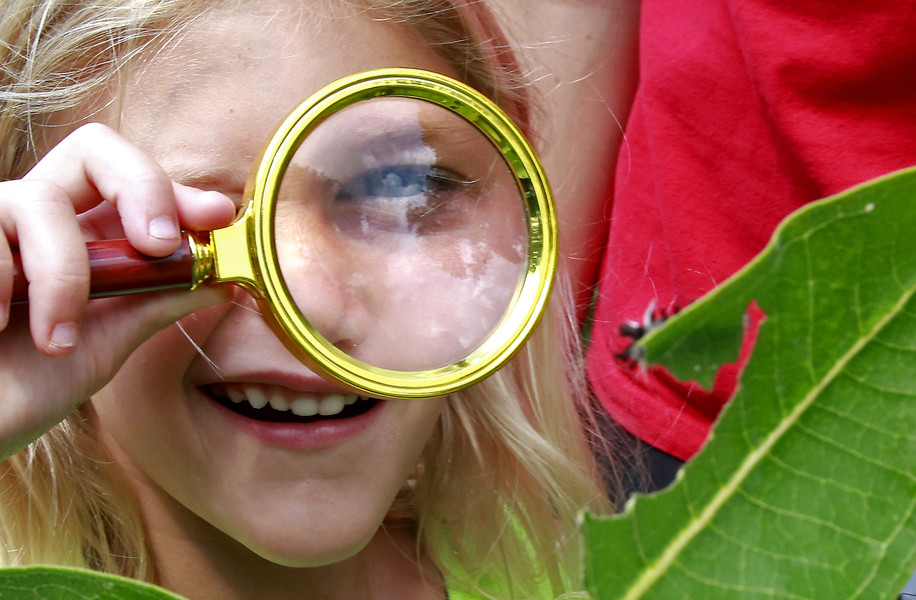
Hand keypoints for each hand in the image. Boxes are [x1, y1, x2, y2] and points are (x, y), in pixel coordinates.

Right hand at [0, 123, 235, 458]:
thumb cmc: (17, 389)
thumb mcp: (102, 345)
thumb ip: (155, 304)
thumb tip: (226, 279)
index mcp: (81, 236)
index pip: (131, 180)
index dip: (175, 189)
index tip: (216, 215)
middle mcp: (35, 218)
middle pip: (94, 150)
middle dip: (141, 187)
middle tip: (159, 244)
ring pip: (40, 200)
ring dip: (63, 275)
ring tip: (56, 341)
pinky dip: (0, 285)